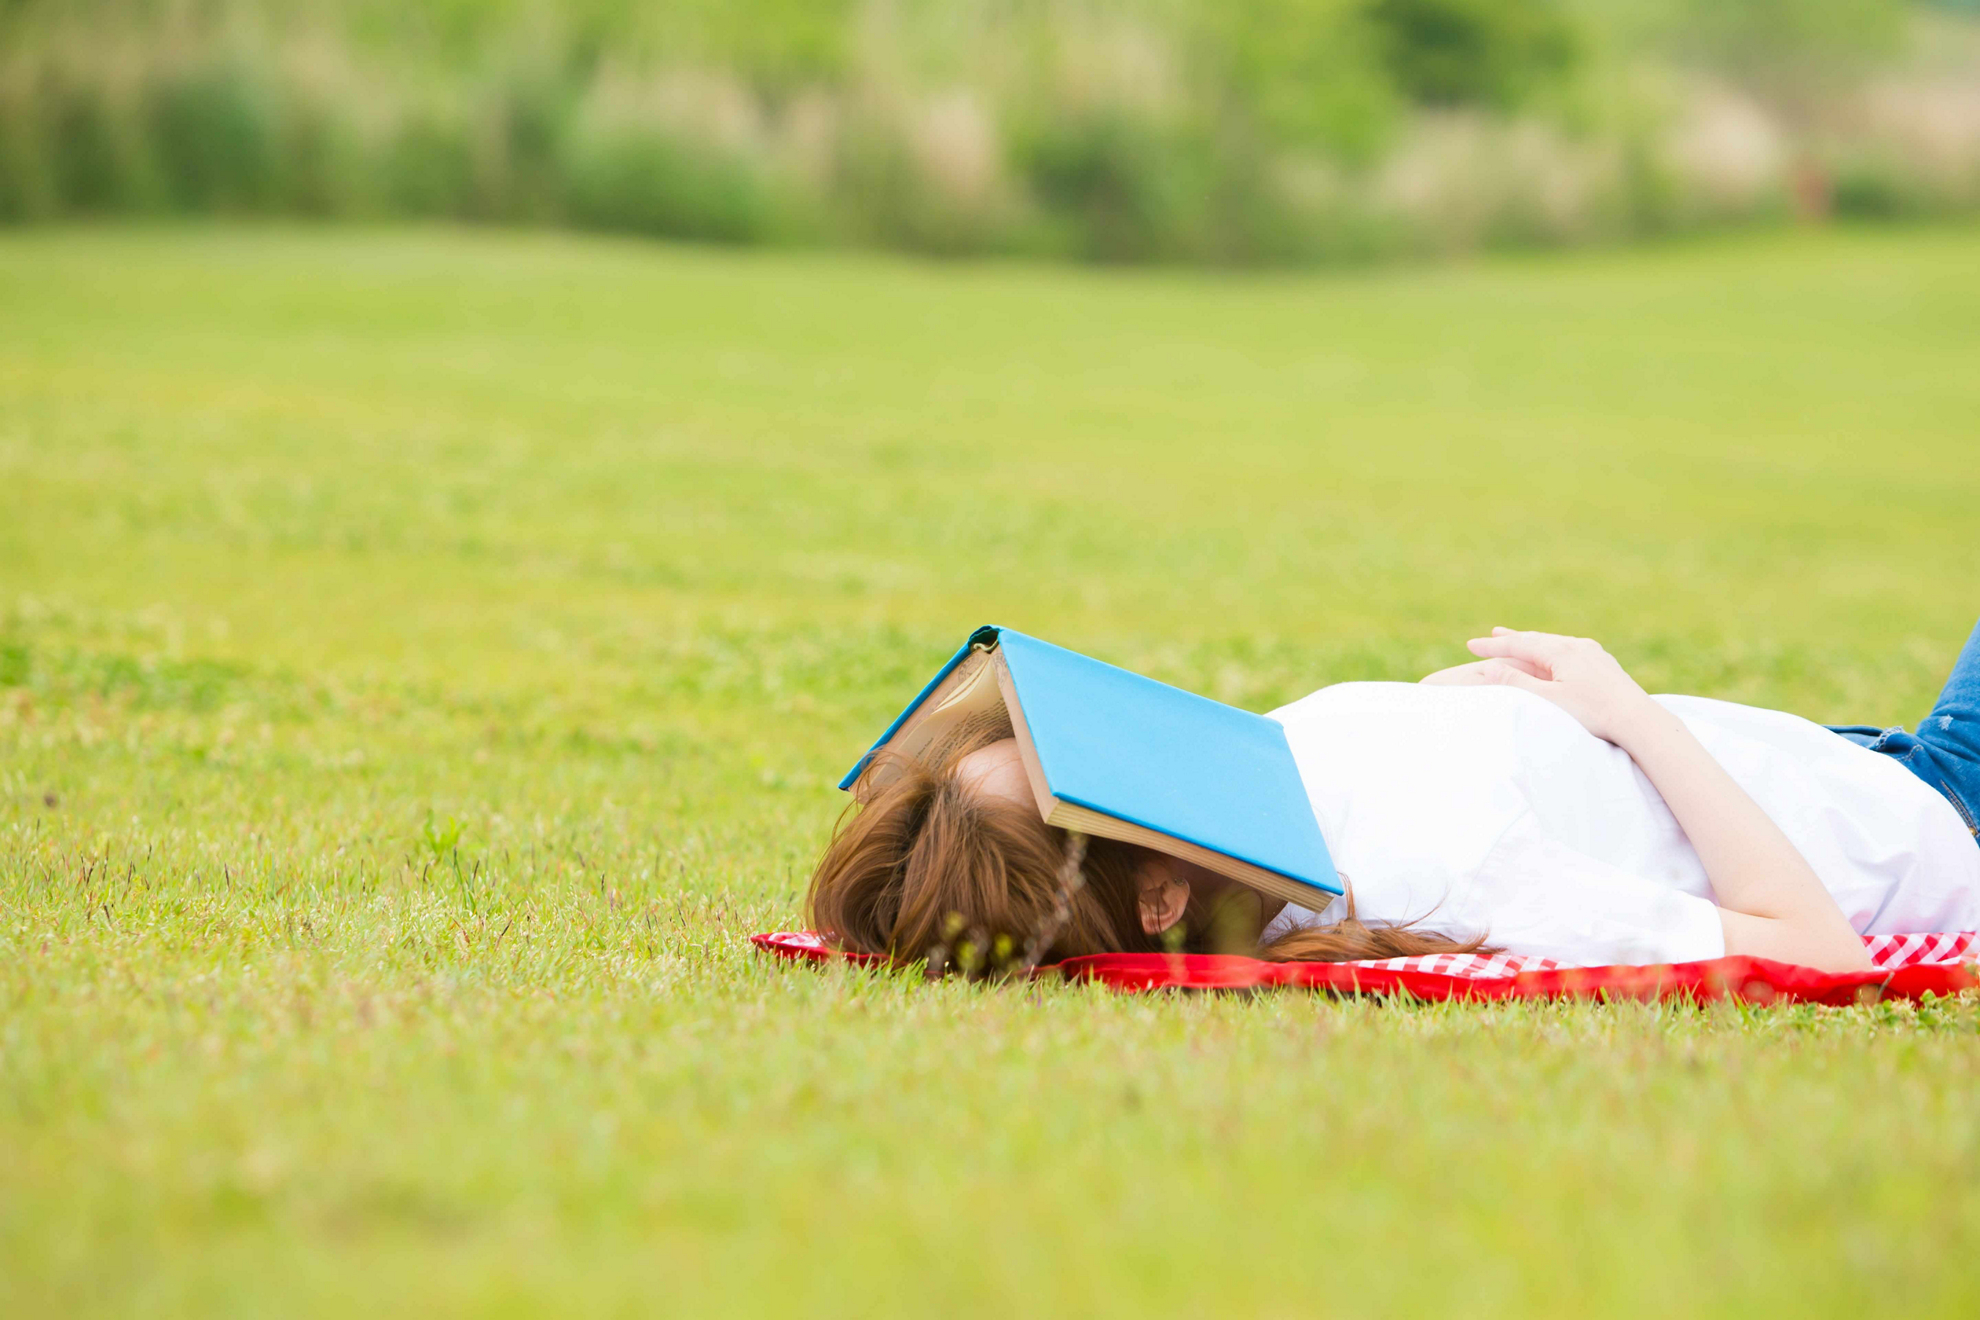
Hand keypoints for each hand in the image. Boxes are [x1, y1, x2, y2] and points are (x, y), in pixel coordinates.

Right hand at [1420, 628, 1658, 744]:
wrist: (1637, 719)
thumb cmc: (1591, 712)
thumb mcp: (1547, 700)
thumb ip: (1516, 683)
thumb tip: (1488, 668)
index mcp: (1561, 651)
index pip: (1519, 644)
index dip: (1493, 646)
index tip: (1470, 645)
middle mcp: (1578, 645)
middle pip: (1537, 639)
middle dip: (1513, 639)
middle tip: (1493, 635)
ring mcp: (1594, 653)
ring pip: (1556, 643)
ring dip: (1534, 643)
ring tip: (1521, 642)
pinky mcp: (1605, 664)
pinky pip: (1571, 651)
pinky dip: (1553, 651)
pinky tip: (1555, 656)